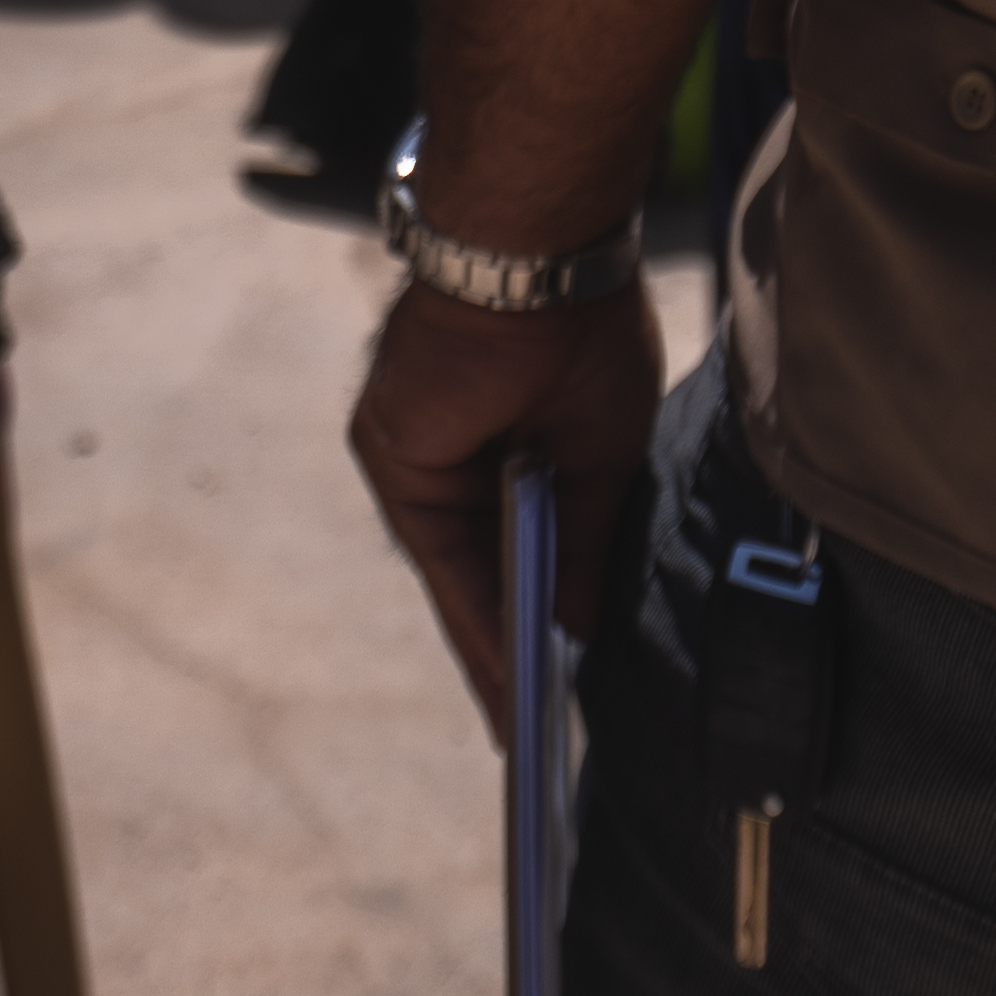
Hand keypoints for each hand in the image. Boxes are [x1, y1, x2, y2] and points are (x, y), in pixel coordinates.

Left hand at [347, 277, 664, 734]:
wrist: (533, 264)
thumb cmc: (582, 336)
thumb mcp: (602, 458)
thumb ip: (581, 546)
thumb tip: (574, 627)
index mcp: (513, 440)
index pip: (521, 546)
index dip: (539, 616)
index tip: (560, 684)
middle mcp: (458, 453)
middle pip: (483, 571)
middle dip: (511, 650)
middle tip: (534, 731)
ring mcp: (421, 457)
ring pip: (459, 574)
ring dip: (492, 649)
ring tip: (523, 727)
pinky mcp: (394, 458)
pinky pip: (440, 559)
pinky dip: (472, 617)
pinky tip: (505, 673)